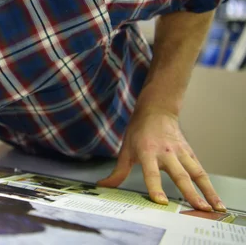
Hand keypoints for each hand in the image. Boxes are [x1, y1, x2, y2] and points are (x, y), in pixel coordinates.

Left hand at [97, 108, 225, 211]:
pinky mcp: (190, 153)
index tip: (161, 201)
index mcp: (147, 151)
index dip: (155, 187)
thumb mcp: (125, 150)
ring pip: (196, 173)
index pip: (151, 173)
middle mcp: (166, 153)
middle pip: (179, 175)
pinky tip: (215, 198)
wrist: (156, 110)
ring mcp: (180, 152)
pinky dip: (208, 185)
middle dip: (190, 193)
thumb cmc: (138, 131)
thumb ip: (118, 172)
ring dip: (207, 191)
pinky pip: (200, 170)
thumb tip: (104, 186)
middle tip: (199, 209)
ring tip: (215, 207)